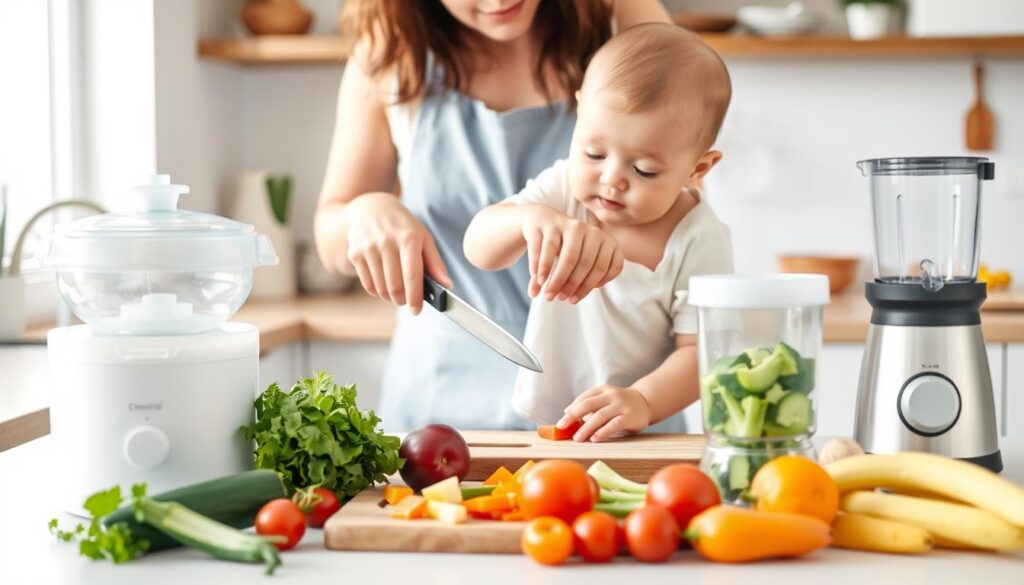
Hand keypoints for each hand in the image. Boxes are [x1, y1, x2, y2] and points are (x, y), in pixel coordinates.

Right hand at [346, 194, 450, 313]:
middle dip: (403, 300)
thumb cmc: (402, 225)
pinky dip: (377, 291)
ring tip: (396, 290)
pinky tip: (383, 284)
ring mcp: (368, 248)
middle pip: (395, 287)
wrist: (371, 207)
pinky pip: (368, 285)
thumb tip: (447, 285)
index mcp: (408, 238)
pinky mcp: (355, 253)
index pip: (413, 276)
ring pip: (381, 289)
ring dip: (390, 297)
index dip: (415, 298)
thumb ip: (435, 263)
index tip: (417, 310)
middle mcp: (386, 242)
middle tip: (407, 300)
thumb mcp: (423, 237)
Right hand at [521, 206, 623, 302]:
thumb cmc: (566, 246)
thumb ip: (579, 278)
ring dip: (558, 279)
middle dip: (572, 285)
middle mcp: (587, 229)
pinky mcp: (547, 224)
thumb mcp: (580, 258)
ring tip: (548, 295)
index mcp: (603, 238)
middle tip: (560, 299)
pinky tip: (539, 280)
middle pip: (585, 263)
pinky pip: (546, 249)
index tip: (576, 298)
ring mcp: (567, 224)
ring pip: (568, 256)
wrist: (543, 219)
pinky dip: (543, 267)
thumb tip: (572, 299)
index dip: (590, 286)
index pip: (604, 266)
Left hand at [557, 386, 652, 442]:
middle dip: (573, 416)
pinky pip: (614, 424)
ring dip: (586, 428)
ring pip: (600, 415)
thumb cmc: (619, 404)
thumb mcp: (604, 400)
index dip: (571, 410)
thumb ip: (588, 405)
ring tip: (577, 438)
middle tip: (562, 427)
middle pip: (588, 404)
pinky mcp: (630, 417)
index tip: (561, 423)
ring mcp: (621, 405)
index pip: (583, 398)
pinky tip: (594, 438)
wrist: (645, 402)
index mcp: (602, 390)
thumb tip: (567, 413)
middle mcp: (611, 395)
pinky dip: (603, 432)